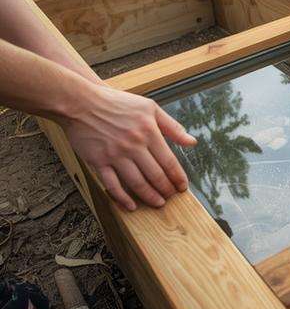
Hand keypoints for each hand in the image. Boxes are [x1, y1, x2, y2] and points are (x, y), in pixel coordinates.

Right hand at [61, 82, 194, 211]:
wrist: (79, 102)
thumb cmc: (115, 103)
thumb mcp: (149, 107)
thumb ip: (172, 126)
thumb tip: (192, 142)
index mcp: (149, 133)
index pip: (169, 162)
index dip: (178, 178)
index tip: (182, 187)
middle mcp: (134, 146)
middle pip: (156, 175)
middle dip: (166, 190)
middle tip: (171, 197)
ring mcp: (115, 155)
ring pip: (137, 183)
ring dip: (150, 196)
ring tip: (158, 203)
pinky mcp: (98, 161)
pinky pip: (112, 185)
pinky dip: (122, 198)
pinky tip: (130, 206)